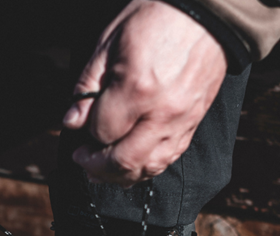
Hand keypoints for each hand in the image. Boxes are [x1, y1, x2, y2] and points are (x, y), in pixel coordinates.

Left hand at [63, 0, 227, 185]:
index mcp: (136, 89)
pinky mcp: (193, 123)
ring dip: (120, 175)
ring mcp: (181, 121)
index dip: (85, 134)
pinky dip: (146, 167)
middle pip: (123, 160)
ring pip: (148, 167)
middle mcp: (161, 112)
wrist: (206, 12)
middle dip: (96, 166)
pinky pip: (168, 158)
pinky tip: (130, 164)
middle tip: (83, 159)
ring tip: (101, 170)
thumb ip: (88, 85)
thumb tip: (73, 121)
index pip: (101, 131)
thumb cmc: (157, 18)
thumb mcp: (109, 42)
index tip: (80, 126)